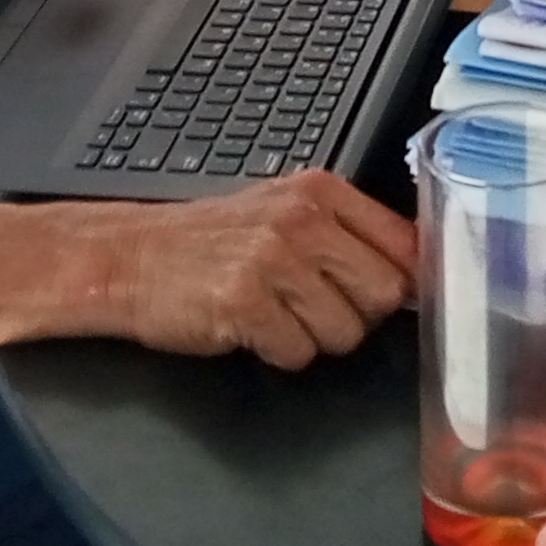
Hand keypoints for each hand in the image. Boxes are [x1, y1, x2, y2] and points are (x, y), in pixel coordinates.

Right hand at [110, 170, 416, 367]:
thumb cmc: (211, 243)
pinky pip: (298, 354)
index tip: (392, 298)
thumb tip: (415, 271)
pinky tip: (251, 328)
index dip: (405, 281)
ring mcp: (272, 259)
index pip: (404, 244)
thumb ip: (348, 234)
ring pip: (345, 333)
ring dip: (314, 338)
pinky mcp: (243, 302)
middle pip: (384, 294)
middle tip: (313, 307)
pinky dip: (278, 353)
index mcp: (320, 192)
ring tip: (276, 314)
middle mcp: (301, 219)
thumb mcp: (284, 214)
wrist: (130, 258)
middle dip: (356, 315)